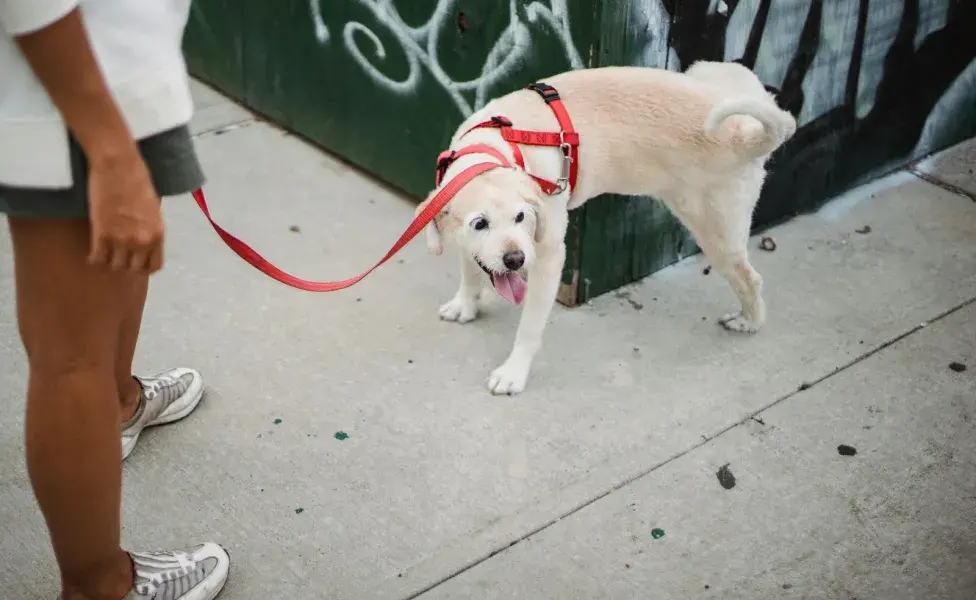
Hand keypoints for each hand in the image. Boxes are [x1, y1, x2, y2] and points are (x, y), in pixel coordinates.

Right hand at [86, 148, 165, 273]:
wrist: (118, 166)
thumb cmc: (137, 181)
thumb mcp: (153, 209)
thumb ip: (150, 228)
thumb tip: (144, 241)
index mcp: (158, 234)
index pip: (154, 265)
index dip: (143, 265)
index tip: (136, 261)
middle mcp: (142, 240)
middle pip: (133, 269)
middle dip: (126, 263)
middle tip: (118, 255)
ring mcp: (121, 239)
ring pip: (115, 266)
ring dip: (110, 261)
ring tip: (105, 253)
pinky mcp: (101, 234)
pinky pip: (97, 258)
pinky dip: (94, 258)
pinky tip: (93, 254)